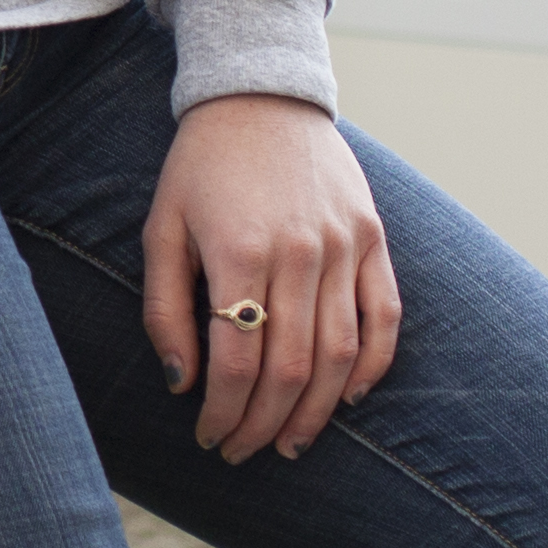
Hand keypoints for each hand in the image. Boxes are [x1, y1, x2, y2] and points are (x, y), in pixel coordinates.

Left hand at [141, 93, 401, 462]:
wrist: (260, 97)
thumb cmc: (200, 168)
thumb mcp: (161, 230)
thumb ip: (165, 310)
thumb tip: (181, 384)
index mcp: (239, 252)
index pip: (236, 361)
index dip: (222, 412)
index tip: (208, 438)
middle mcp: (299, 253)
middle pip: (291, 369)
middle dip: (263, 424)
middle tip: (242, 451)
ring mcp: (343, 245)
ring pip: (341, 354)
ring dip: (317, 411)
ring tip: (289, 442)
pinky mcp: (373, 237)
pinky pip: (385, 316)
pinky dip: (373, 364)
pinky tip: (349, 397)